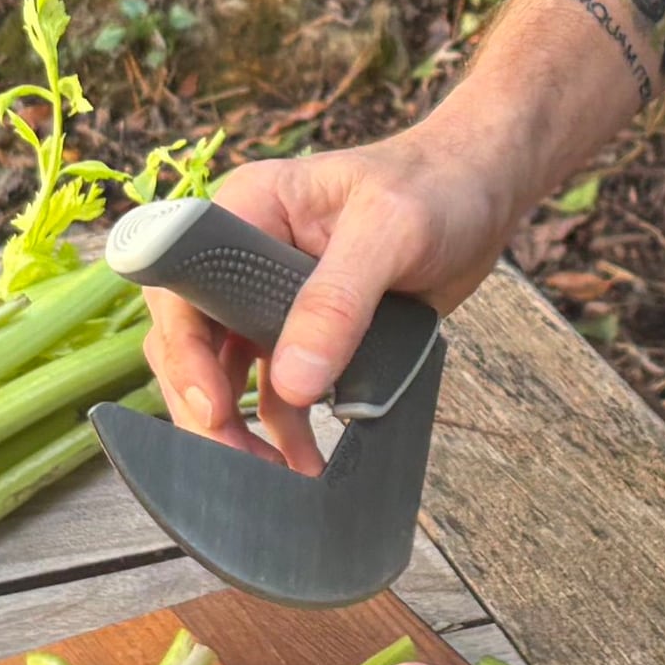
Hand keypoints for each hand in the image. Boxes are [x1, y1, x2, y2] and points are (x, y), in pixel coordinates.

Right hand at [137, 132, 516, 470]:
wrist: (480, 191)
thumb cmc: (435, 186)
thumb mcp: (389, 233)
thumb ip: (338, 302)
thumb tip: (296, 381)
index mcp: (246, 212)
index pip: (184, 287)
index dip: (185, 350)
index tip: (211, 405)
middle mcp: (246, 256)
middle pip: (194, 342)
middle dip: (207, 407)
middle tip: (237, 461)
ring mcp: (272, 297)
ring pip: (227, 374)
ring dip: (241, 429)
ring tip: (270, 478)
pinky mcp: (306, 330)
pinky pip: (278, 388)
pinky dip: (285, 431)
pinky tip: (303, 464)